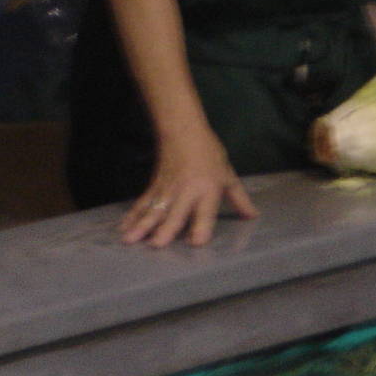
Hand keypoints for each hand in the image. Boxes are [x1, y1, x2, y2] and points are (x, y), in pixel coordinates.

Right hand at [121, 131, 258, 247]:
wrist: (182, 131)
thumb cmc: (209, 154)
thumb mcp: (228, 175)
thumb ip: (239, 199)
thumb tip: (252, 216)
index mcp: (208, 190)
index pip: (205, 212)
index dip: (201, 227)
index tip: (196, 242)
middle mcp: (186, 192)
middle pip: (175, 212)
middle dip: (166, 229)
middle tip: (157, 244)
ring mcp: (167, 190)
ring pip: (153, 209)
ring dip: (141, 225)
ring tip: (130, 240)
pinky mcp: (154, 187)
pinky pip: (142, 203)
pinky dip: (132, 216)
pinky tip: (123, 228)